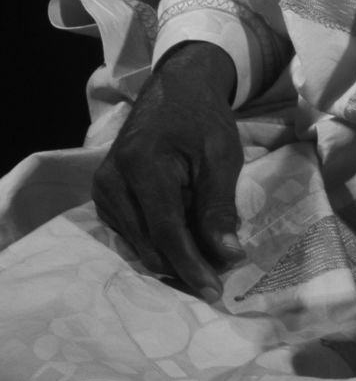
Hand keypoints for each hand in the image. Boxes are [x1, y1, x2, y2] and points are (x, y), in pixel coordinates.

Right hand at [92, 39, 243, 301]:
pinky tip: (187, 235)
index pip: (165, 232)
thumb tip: (228, 257)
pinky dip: (161, 242)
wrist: (175, 89)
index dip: (190, 265)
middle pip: (149, 245)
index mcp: (141, 165)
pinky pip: (133, 234)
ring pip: (140, 245)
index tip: (215, 291)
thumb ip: (220, 207)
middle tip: (224, 270)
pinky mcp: (104, 198)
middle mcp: (112, 182)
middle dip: (186, 264)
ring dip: (174, 255)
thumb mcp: (221, 155)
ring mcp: (103, 191)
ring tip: (210, 249)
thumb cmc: (202, 118)